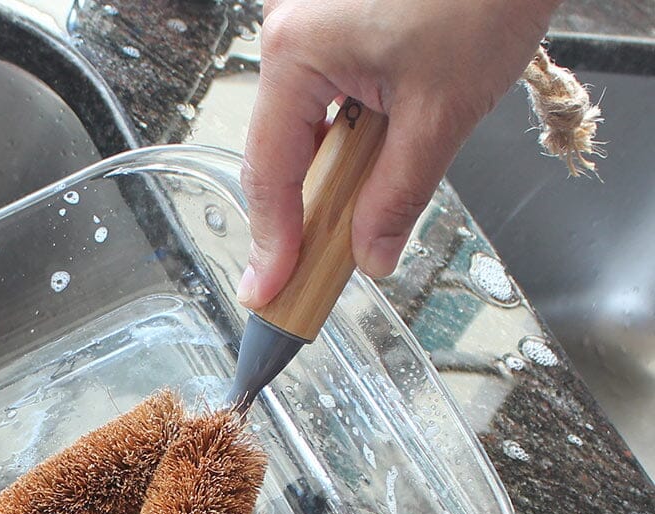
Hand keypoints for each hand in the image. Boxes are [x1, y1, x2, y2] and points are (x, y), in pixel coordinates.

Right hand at [238, 0, 558, 305]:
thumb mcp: (443, 110)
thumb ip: (398, 194)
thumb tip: (372, 252)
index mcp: (298, 51)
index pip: (270, 173)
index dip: (272, 243)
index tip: (268, 290)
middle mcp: (290, 31)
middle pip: (278, 153)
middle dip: (299, 215)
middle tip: (310, 273)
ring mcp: (309, 23)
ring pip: (300, 127)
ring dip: (326, 175)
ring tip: (351, 218)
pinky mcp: (333, 21)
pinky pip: (320, 97)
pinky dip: (341, 139)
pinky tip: (366, 160)